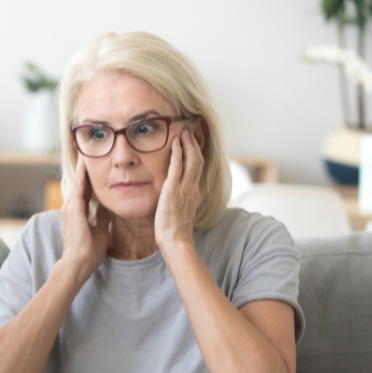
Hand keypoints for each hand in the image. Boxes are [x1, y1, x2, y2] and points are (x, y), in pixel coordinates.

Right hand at [59, 156, 110, 283]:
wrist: (78, 264)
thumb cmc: (88, 252)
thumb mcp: (100, 230)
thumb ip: (101, 217)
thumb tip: (105, 207)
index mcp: (78, 212)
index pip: (85, 190)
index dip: (90, 177)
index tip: (95, 164)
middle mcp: (71, 207)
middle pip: (79, 182)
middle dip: (84, 167)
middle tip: (87, 149)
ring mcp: (70, 207)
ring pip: (78, 181)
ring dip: (82, 167)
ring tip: (85, 150)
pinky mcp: (73, 209)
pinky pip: (79, 187)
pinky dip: (82, 174)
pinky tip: (86, 162)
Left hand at [155, 128, 202, 251]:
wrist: (176, 241)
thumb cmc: (175, 233)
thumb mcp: (180, 215)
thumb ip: (180, 205)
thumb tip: (176, 203)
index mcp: (194, 194)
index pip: (198, 170)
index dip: (197, 155)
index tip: (193, 144)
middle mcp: (193, 188)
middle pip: (198, 160)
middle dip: (194, 144)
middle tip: (190, 131)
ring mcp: (185, 188)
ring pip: (192, 160)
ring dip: (188, 144)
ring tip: (183, 132)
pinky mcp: (173, 189)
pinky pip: (177, 166)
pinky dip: (178, 152)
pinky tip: (175, 143)